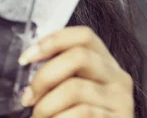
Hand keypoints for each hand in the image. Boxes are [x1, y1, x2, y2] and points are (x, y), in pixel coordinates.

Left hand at [18, 26, 133, 117]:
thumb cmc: (78, 117)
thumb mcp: (72, 91)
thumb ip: (60, 74)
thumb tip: (28, 61)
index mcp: (104, 63)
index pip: (84, 36)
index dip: (53, 41)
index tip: (26, 58)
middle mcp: (117, 77)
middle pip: (79, 56)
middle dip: (45, 76)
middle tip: (28, 97)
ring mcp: (121, 99)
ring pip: (75, 88)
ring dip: (47, 105)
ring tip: (38, 117)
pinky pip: (82, 112)